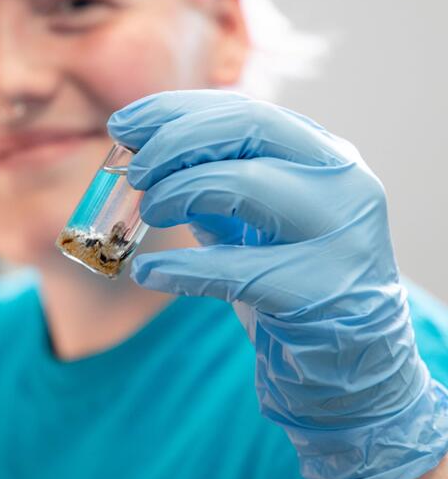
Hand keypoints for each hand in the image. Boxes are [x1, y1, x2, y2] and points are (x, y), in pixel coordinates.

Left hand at [107, 90, 447, 478]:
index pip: (245, 110)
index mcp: (325, 156)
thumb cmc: (292, 280)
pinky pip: (235, 270)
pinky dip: (181, 270)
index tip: (124, 124)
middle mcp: (342, 182)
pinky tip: (148, 272)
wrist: (353, 367)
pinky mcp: (320, 291)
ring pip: (246, 185)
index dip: (176, 111)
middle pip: (251, 128)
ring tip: (148, 213)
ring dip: (179, 191)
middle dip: (176, 141)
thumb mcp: (254, 220)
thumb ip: (212, 181)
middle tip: (134, 171)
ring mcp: (339, 235)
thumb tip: (140, 152)